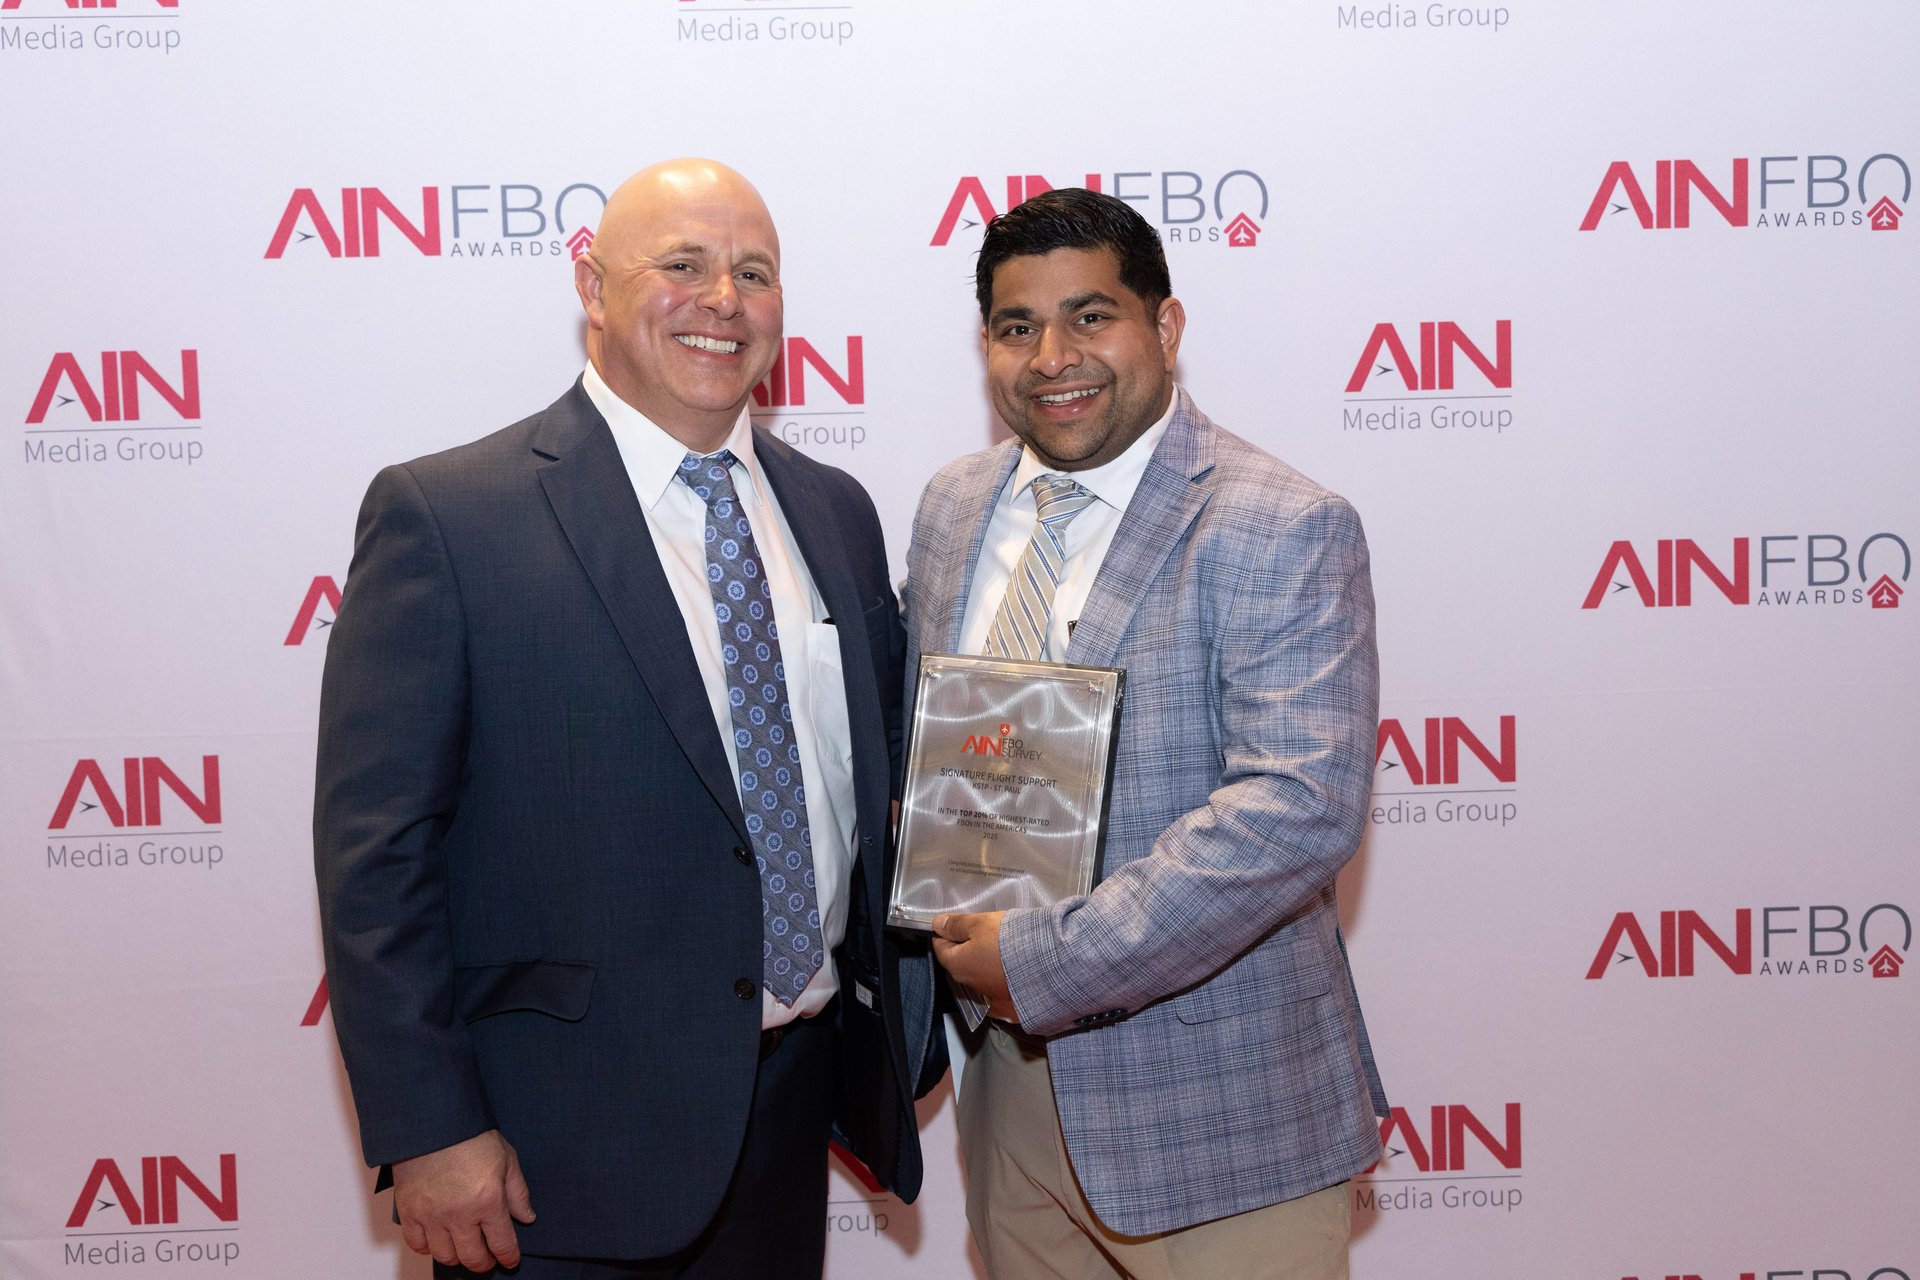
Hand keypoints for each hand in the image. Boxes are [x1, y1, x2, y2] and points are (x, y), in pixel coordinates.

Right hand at [392, 1129, 535, 1272]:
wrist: (433, 1121)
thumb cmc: (471, 1135)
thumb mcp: (507, 1158)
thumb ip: (518, 1192)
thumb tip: (527, 1218)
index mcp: (489, 1201)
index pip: (502, 1243)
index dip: (508, 1257)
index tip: (510, 1261)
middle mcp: (460, 1214)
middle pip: (473, 1257)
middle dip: (484, 1263)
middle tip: (488, 1259)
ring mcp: (432, 1216)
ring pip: (445, 1255)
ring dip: (458, 1257)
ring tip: (464, 1249)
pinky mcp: (409, 1212)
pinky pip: (417, 1245)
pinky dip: (428, 1248)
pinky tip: (437, 1240)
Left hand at [931, 911, 1017, 1022]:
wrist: (1046, 963)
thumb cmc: (1008, 941)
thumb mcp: (979, 924)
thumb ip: (956, 924)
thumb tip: (937, 924)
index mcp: (956, 965)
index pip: (940, 947)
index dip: (946, 931)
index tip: (956, 922)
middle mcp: (969, 984)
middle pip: (959, 960)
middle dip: (965, 945)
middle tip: (982, 929)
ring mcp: (989, 993)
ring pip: (978, 971)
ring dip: (983, 958)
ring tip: (999, 942)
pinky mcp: (1007, 998)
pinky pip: (996, 980)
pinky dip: (998, 969)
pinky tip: (1009, 959)